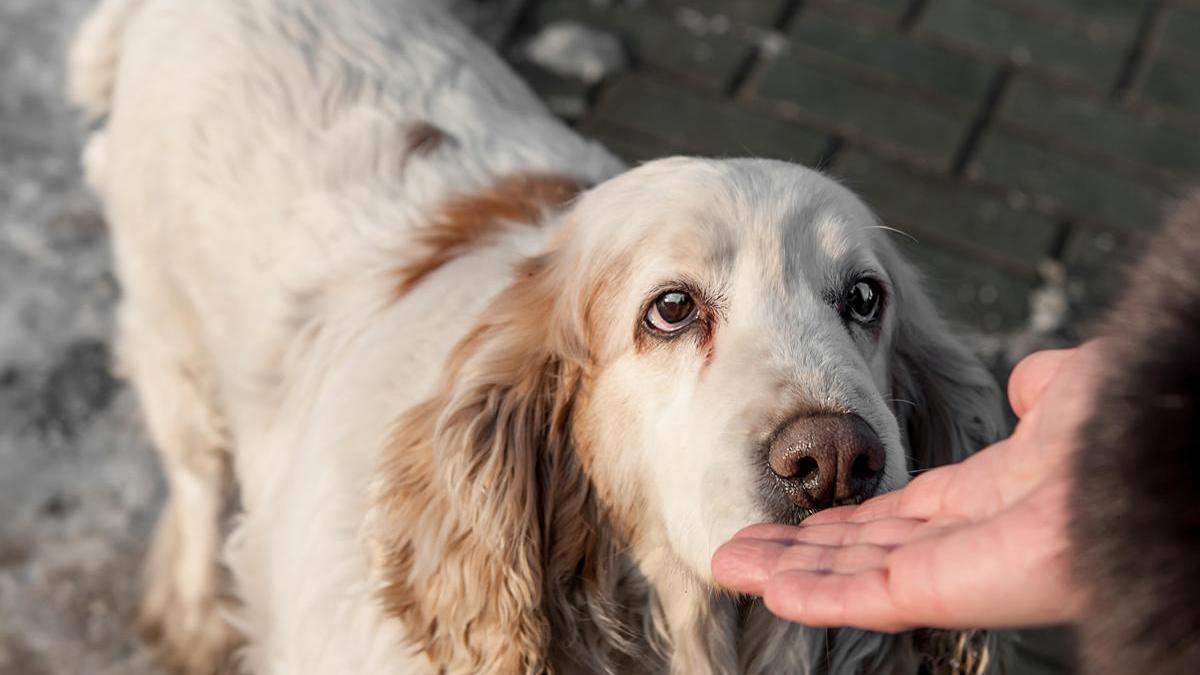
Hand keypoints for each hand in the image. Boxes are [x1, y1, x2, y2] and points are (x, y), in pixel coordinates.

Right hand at [712, 344, 1102, 631]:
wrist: (1159, 445)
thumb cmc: (1135, 419)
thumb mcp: (1075, 394)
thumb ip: (1042, 390)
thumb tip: (1026, 379)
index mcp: (991, 499)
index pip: (898, 517)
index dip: (844, 518)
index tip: (798, 512)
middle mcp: (966, 540)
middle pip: (862, 552)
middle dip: (797, 548)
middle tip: (737, 545)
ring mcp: (956, 569)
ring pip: (853, 577)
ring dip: (788, 570)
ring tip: (728, 562)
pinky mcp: (951, 588)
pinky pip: (871, 596)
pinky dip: (815, 593)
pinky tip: (765, 583)